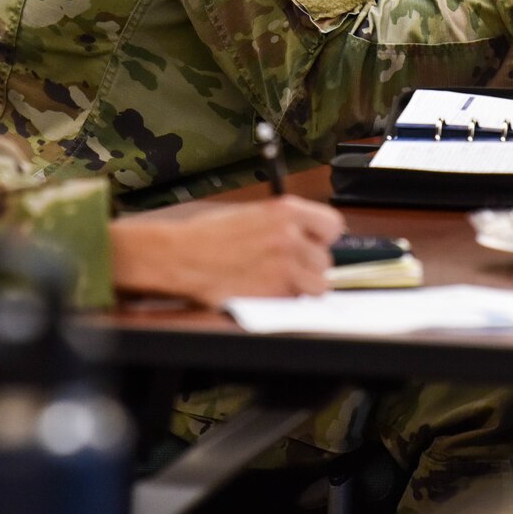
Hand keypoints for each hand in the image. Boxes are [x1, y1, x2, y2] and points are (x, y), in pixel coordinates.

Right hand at [109, 195, 344, 306]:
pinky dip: (282, 302)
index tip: (313, 244)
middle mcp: (290, 237)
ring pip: (316, 286)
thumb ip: (284, 224)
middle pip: (325, 261)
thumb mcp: (251, 214)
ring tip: (273, 281)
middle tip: (284, 268)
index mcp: (286, 210)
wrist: (179, 256)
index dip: (321, 238)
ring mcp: (284, 267)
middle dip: (308, 267)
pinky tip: (261, 290)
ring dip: (300, 287)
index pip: (332, 225)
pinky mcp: (274, 293)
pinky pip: (294, 303)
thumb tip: (306, 237)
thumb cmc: (206, 236)